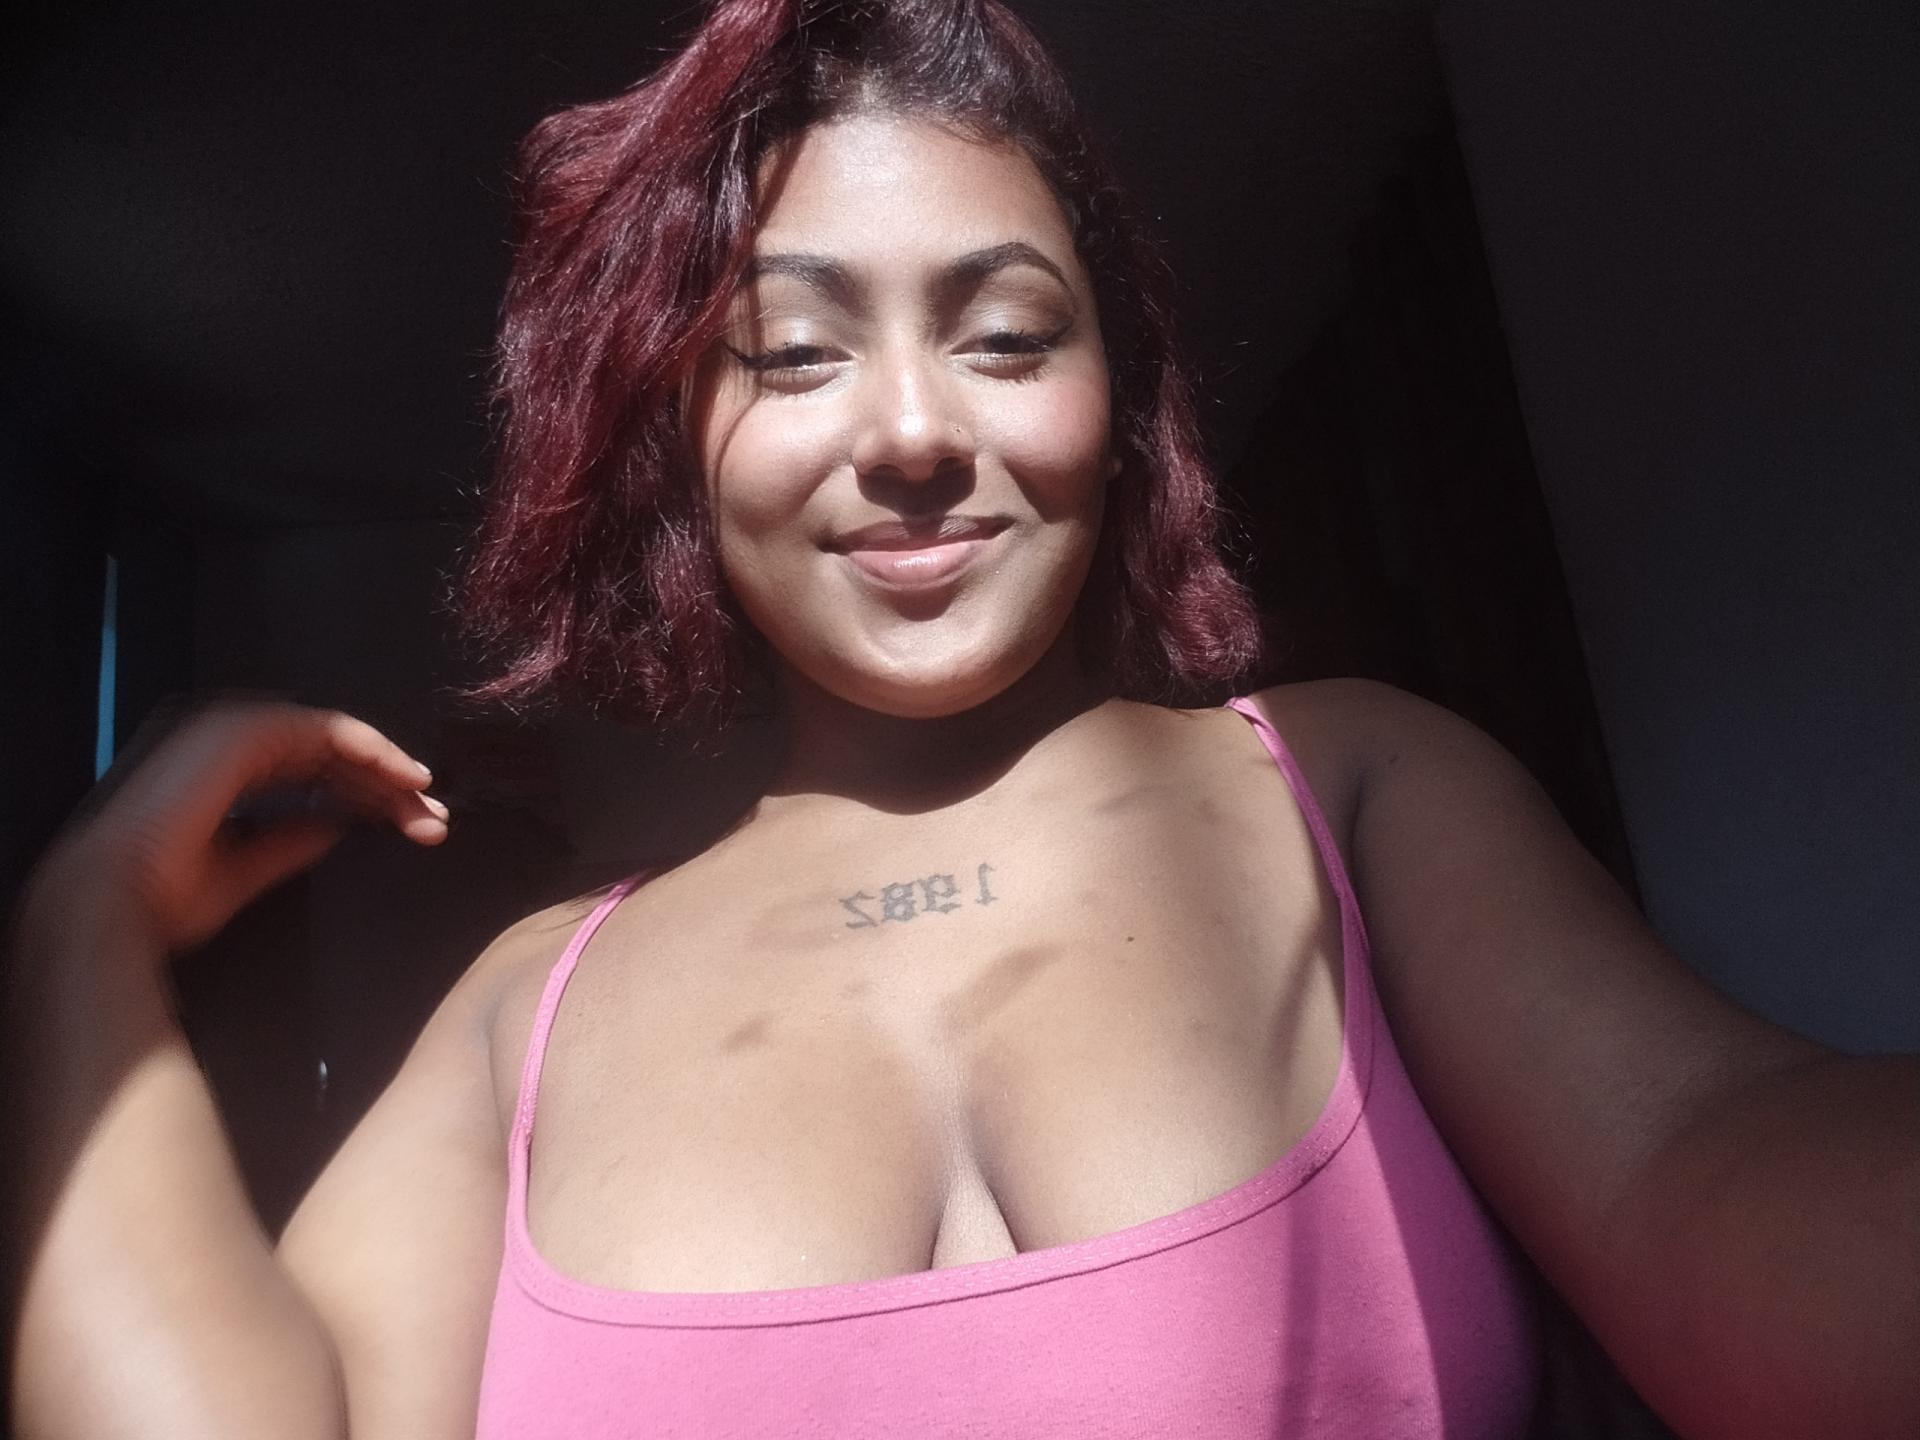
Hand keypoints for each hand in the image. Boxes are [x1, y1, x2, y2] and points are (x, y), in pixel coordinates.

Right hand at [21, 696, 448, 963]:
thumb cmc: (167, 897)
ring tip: (426, 801)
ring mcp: (235, 733)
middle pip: (332, 755)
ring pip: (336, 739)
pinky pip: (326, 731)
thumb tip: (337, 826)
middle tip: (434, 819)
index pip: (315, 774)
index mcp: (228, 774)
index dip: (369, 797)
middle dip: (388, 787)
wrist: (116, 903)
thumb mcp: (248, 867)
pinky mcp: (242, 734)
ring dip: (386, 768)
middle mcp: (230, 746)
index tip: (415, 826)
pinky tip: (402, 779)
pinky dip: (370, 750)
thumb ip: (292, 840)